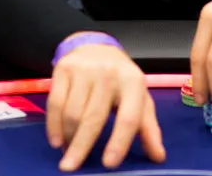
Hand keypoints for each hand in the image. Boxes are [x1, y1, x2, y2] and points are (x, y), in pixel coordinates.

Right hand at [45, 42, 165, 171]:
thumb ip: (148, 128)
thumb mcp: (139, 98)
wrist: (96, 47)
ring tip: (68, 152)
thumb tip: (158, 157)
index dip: (119, 142)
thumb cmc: (121, 79)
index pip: (128, 117)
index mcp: (133, 82)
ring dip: (68, 138)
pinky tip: (56, 140)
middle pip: (93, 117)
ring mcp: (85, 70)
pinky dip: (53, 125)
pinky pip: (55, 103)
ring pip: (72, 113)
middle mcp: (109, 74)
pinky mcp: (64, 69)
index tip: (109, 164)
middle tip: (71, 169)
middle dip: (82, 146)